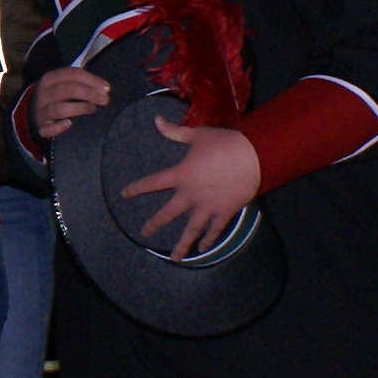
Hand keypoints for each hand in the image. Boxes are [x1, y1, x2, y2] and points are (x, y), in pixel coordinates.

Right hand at [27, 67, 112, 140]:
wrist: (33, 111)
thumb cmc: (57, 96)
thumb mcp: (64, 83)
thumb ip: (82, 83)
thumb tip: (105, 88)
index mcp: (50, 78)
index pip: (72, 74)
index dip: (91, 80)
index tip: (107, 88)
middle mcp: (44, 93)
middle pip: (66, 89)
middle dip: (88, 93)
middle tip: (105, 100)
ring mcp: (41, 111)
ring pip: (59, 109)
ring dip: (79, 108)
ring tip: (92, 109)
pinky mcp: (41, 127)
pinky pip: (48, 129)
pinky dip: (58, 127)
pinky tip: (69, 123)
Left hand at [123, 119, 262, 257]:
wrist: (253, 156)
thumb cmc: (224, 143)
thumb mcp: (197, 135)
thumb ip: (175, 131)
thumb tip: (156, 119)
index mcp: (181, 175)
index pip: (153, 183)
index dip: (137, 188)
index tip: (124, 195)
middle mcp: (191, 195)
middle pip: (168, 213)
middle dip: (155, 223)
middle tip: (145, 232)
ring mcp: (207, 206)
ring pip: (191, 230)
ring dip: (182, 245)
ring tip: (175, 258)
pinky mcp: (224, 212)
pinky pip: (215, 229)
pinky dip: (209, 239)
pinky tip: (203, 249)